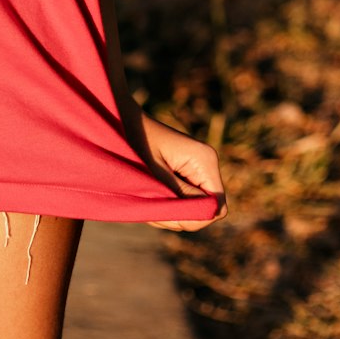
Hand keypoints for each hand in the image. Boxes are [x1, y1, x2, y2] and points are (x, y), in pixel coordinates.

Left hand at [129, 107, 227, 231]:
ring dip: (171, 211)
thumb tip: (207, 216)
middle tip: (152, 203)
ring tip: (148, 196)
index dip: (196, 217)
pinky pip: (184, 201)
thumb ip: (182, 196)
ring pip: (193, 209)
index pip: (217, 207)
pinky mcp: (187, 173)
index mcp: (204, 160)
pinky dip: (168, 204)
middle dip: (180, 216)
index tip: (169, 212)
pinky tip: (151, 194)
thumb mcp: (156, 174)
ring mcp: (198, 169)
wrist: (122, 121)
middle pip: (205, 211)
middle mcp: (206, 165)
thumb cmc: (135, 144)